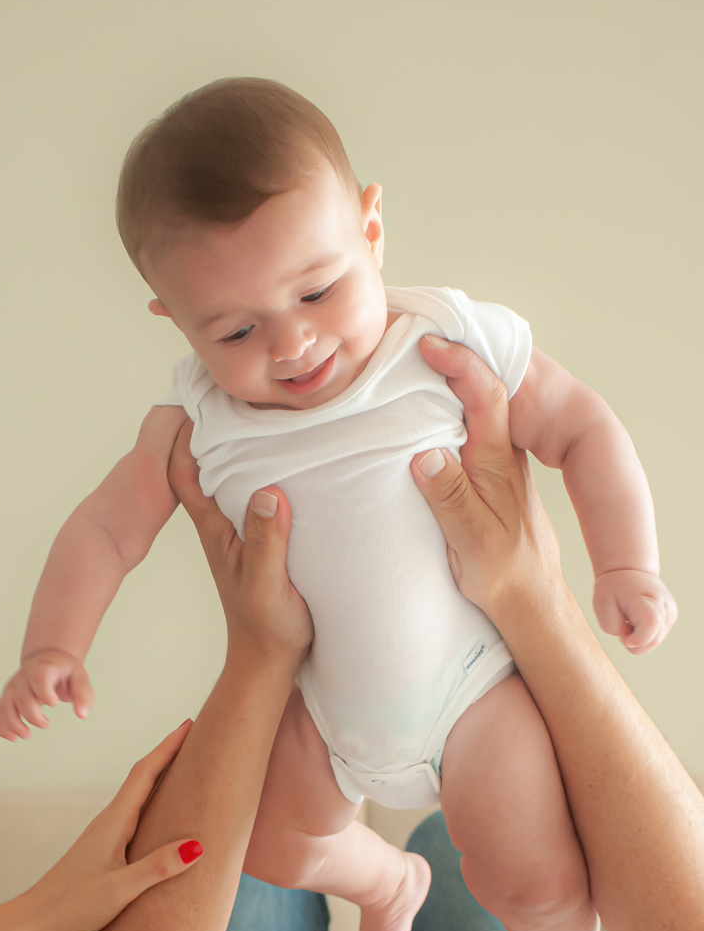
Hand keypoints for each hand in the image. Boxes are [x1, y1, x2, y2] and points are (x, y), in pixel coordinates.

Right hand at [0, 648, 93, 740]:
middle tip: (46, 724)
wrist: (46, 661)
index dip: (44, 692)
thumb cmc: (64, 672)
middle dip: (32, 716)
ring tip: (26, 735)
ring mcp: (12, 688)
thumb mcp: (79, 677)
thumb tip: (82, 715)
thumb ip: (83, 694)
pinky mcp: (6, 698)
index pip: (38, 676)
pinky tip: (13, 738)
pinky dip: (1, 727)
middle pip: (21, 697)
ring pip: (4, 706)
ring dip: (13, 725)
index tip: (54, 704)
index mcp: (43, 669)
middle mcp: (23, 678)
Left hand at [18, 722, 202, 930]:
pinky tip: (160, 815)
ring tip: (186, 768)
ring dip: (160, 777)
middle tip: (195, 737)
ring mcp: (104, 835)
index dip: (168, 747)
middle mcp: (108, 823)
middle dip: (169, 755)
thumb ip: (157, 867)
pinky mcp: (103, 850)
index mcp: (113, 824)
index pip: (145, 774)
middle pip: (143, 778)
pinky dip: (152, 803)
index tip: (189, 724)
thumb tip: (196, 846)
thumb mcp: (120, 889)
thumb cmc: (72, 906)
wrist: (34, 920)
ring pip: (137, 796)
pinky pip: (134, 816)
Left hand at [168, 420, 313, 666]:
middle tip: (244, 391)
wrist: (272, 661)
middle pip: (211, 463)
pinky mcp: (268, 536)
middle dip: (220, 427)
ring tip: (276, 411)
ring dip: (250, 446)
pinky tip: (298, 455)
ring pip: (238, 475)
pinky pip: (265, 492)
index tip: (204, 399)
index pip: (185, 470)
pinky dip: (274, 470)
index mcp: (215, 527)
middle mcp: (225, 521)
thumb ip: (266, 541)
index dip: (186, 433)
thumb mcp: (267, 584)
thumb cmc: (267, 626)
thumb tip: (266, 491)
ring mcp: (246, 528)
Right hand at [409, 336, 562, 621]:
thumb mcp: (471, 540)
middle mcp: (499, 451)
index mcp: (497, 461)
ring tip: (405, 361)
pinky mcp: (481, 473)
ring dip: (444, 380)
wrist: (526, 596)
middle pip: (480, 386)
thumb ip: (449, 496)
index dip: (460, 363)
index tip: (428, 345)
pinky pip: (462, 426)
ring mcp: (491, 460)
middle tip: (407, 334)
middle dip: (450, 355)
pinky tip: (418, 406)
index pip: (486, 394)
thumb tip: (424, 455)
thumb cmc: (501, 570)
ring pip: (471, 405)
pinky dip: (442, 407)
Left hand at [593, 569, 676, 654]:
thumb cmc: (613, 587)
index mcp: (646, 598)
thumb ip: (612, 626)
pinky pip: (654, 639)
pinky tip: (638, 620)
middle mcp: (664, 607)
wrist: (629, 570)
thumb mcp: (601, 604)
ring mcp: (670, 613)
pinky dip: (643, 635)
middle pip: (652, 641)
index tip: (623, 636)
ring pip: (653, 643)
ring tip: (630, 620)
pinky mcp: (671, 618)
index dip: (637, 639)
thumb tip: (631, 641)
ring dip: (638, 638)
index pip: (651, 624)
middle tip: (623, 624)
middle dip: (633, 641)